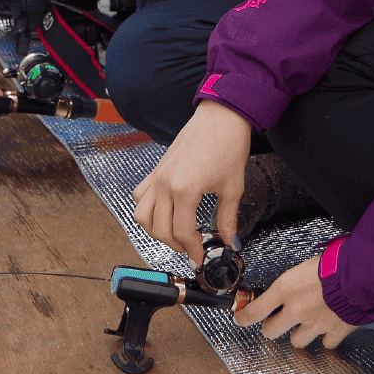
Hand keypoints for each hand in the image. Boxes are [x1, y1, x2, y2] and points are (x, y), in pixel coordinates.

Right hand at [133, 100, 252, 264]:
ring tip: (175, 235)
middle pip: (159, 229)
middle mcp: (165, 183)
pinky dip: (147, 210)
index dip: (192, 249)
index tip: (200, 256)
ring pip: (142, 215)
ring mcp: (157, 175)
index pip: (181, 232)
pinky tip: (164, 213)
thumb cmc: (228, 145)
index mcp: (185, 189)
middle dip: (175, 245)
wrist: (221, 117)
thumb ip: (228, 219)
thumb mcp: (233, 188)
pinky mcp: (156, 169)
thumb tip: (230, 240)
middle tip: (191, 248)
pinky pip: (141, 196)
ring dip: (156, 231)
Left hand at [236, 255, 359, 349]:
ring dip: (300, 333)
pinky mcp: (334, 331)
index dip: (243, 317)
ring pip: (297, 341)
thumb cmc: (335, 262)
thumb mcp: (304, 265)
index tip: (240, 318)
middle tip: (277, 321)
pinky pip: (326, 343)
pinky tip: (328, 329)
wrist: (360, 273)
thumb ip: (293, 281)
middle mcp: (296, 310)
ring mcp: (314, 323)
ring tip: (306, 324)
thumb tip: (291, 286)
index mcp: (285, 289)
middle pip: (271, 332)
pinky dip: (326, 338)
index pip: (254, 310)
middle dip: (272, 327)